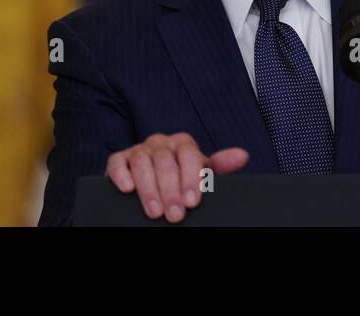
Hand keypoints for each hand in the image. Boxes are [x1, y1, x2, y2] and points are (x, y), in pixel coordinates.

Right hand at [105, 133, 248, 222]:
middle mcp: (161, 143)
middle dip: (170, 190)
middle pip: (165, 160)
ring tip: (155, 212)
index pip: (188, 153)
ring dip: (149, 189)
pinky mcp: (119, 159)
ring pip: (142, 161)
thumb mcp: (201, 174)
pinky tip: (128, 189)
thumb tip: (242, 155)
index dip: (190, 178)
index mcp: (183, 144)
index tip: (192, 202)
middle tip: (175, 215)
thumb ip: (220, 166)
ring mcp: (139, 150)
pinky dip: (121, 175)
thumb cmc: (181, 179)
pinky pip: (117, 162)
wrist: (152, 183)